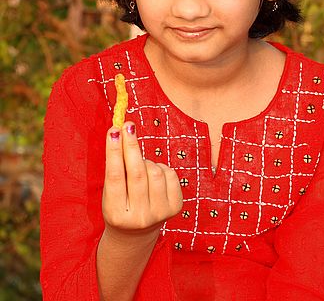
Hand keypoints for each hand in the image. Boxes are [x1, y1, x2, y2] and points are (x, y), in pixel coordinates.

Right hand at [102, 121, 182, 238]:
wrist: (136, 233)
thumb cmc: (120, 205)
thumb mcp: (111, 193)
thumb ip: (116, 168)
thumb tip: (120, 132)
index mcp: (116, 214)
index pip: (115, 176)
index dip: (114, 151)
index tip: (114, 130)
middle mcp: (139, 217)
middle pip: (137, 172)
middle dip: (131, 145)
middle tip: (128, 126)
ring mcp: (159, 213)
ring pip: (155, 171)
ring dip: (146, 161)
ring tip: (140, 167)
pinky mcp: (175, 208)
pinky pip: (169, 174)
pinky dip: (160, 168)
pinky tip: (153, 176)